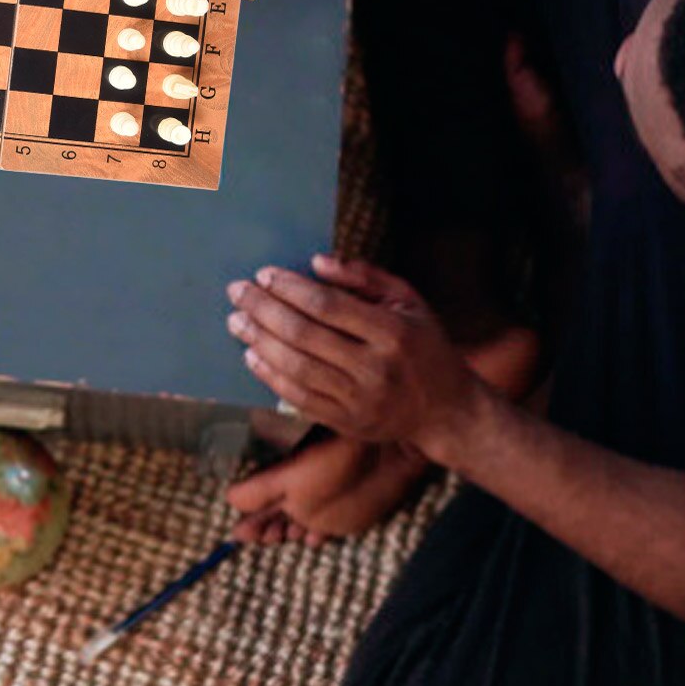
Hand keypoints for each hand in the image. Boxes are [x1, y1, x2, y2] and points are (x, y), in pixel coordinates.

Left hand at [225, 255, 484, 460]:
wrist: (447, 410)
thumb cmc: (423, 343)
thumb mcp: (407, 301)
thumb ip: (364, 277)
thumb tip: (315, 262)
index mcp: (392, 333)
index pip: (328, 306)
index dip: (290, 288)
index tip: (263, 274)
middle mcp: (375, 369)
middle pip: (304, 335)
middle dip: (263, 309)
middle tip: (237, 291)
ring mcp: (360, 401)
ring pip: (296, 367)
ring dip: (259, 341)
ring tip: (237, 320)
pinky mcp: (347, 423)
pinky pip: (298, 398)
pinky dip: (270, 376)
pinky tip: (252, 355)